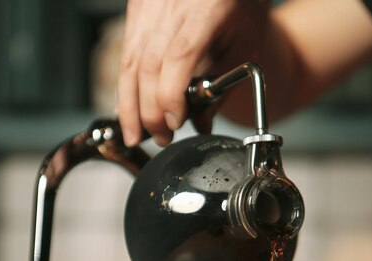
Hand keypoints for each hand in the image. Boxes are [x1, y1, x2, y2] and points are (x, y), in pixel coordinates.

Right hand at [117, 0, 269, 146]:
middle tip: (161, 137)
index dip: (171, 95)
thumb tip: (200, 124)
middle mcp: (172, 2)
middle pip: (148, 65)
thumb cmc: (241, 5)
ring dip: (129, 106)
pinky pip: (125, 52)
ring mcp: (150, 3)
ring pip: (129, 61)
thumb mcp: (246, 43)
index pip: (180, 56)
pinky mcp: (137, 7)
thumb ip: (224, 85)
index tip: (175, 123)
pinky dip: (126, 86)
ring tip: (135, 134)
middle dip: (150, 111)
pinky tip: (129, 109)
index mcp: (207, 7)